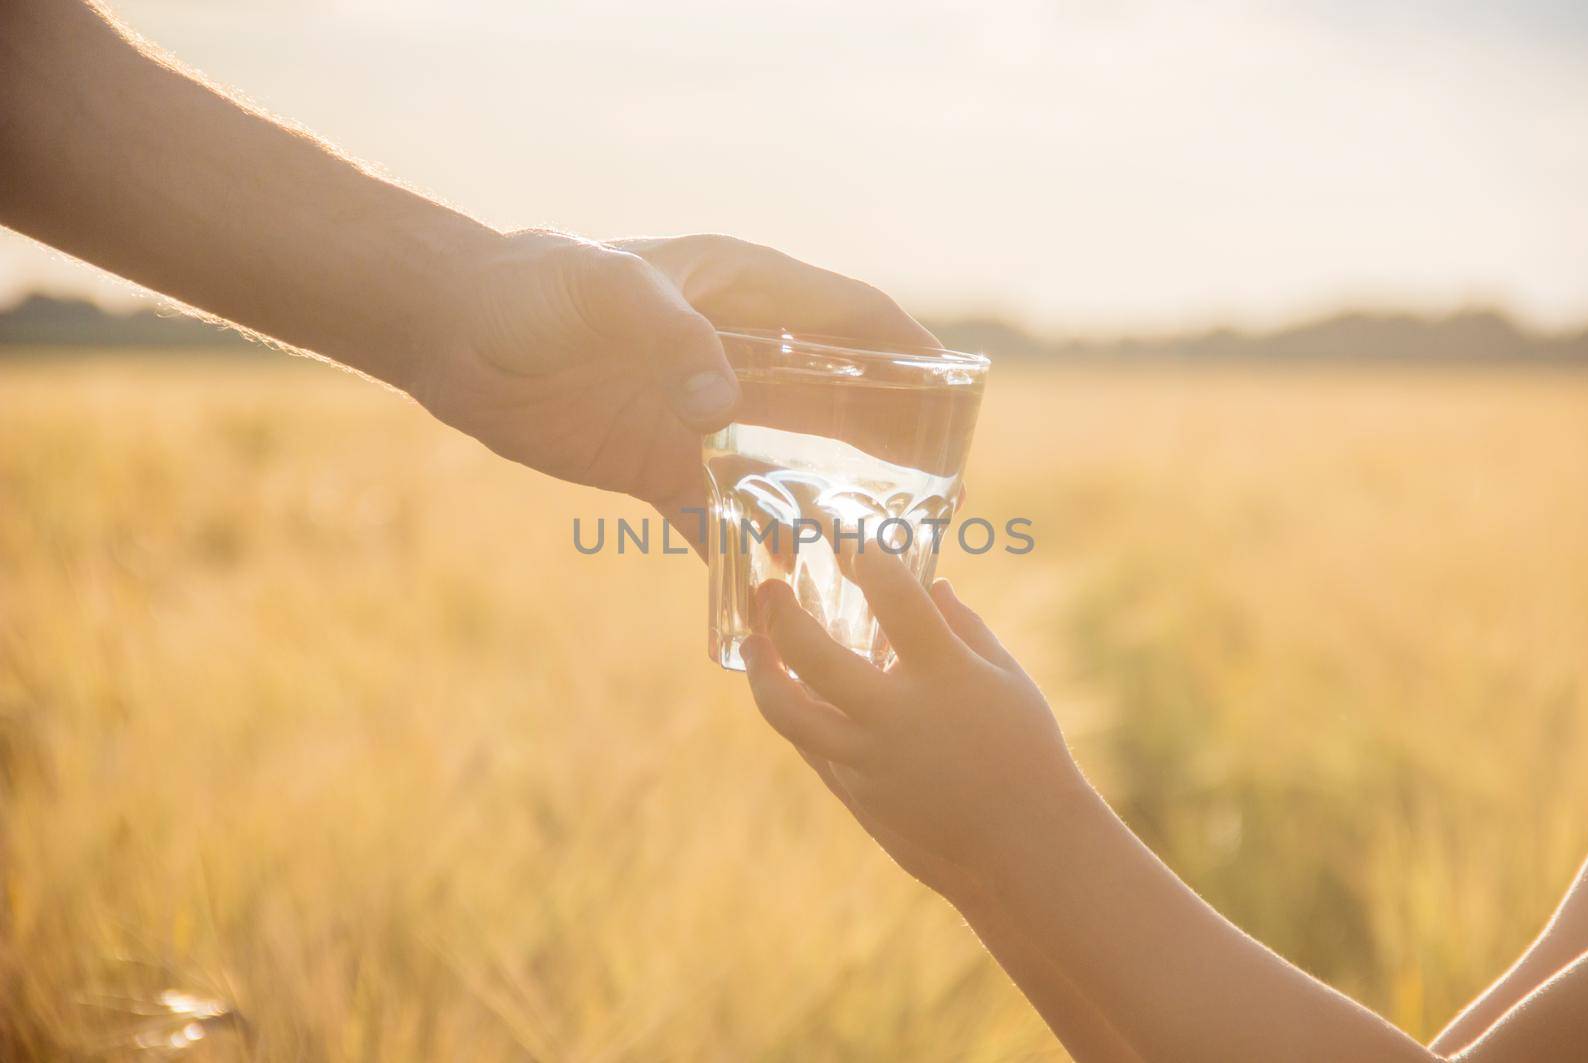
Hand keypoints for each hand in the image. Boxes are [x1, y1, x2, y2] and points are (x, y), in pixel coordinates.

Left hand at [409, 230, 934, 544]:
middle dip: (892, 440)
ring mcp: (699, 414)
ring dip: (831, 501)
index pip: (849, 314)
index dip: (909, 348)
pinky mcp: (657, 464)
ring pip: (788, 461)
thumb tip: (725, 407)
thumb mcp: (605, 292)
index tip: (959, 396)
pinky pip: (719, 511)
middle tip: (947, 493)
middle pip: (838, 396)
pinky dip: (748, 545)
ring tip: (882, 551)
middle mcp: (734, 354)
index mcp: (740, 292)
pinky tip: (780, 584)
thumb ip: (670, 336)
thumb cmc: (532, 288)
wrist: (451, 334)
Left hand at [741, 550, 1087, 890]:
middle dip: (783, 612)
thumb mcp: (1008, 680)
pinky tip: (788, 690)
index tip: (849, 538)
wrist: (1024, 848)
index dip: (867, 558)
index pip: (895, 598)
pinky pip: (809, 745)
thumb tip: (933, 585)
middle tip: (770, 588)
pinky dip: (795, 713)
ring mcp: (870, 760)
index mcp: (947, 676)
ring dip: (761, 671)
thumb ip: (964, 628)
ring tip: (753, 644)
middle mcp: (898, 716)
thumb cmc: (1027, 753)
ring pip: (787, 711)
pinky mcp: (856, 794)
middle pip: (814, 653)